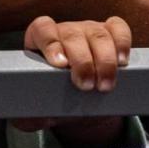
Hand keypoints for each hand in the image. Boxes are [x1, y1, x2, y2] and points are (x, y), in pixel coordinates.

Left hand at [11, 16, 130, 147]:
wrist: (78, 100)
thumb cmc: (53, 98)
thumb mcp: (36, 107)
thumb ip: (26, 113)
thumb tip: (26, 119)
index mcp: (40, 39)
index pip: (43, 29)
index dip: (51, 43)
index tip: (59, 65)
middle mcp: (65, 30)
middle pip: (73, 34)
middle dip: (82, 61)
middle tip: (85, 85)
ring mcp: (89, 29)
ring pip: (98, 34)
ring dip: (105, 60)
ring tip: (104, 85)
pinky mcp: (111, 34)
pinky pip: (118, 28)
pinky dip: (123, 42)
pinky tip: (122, 61)